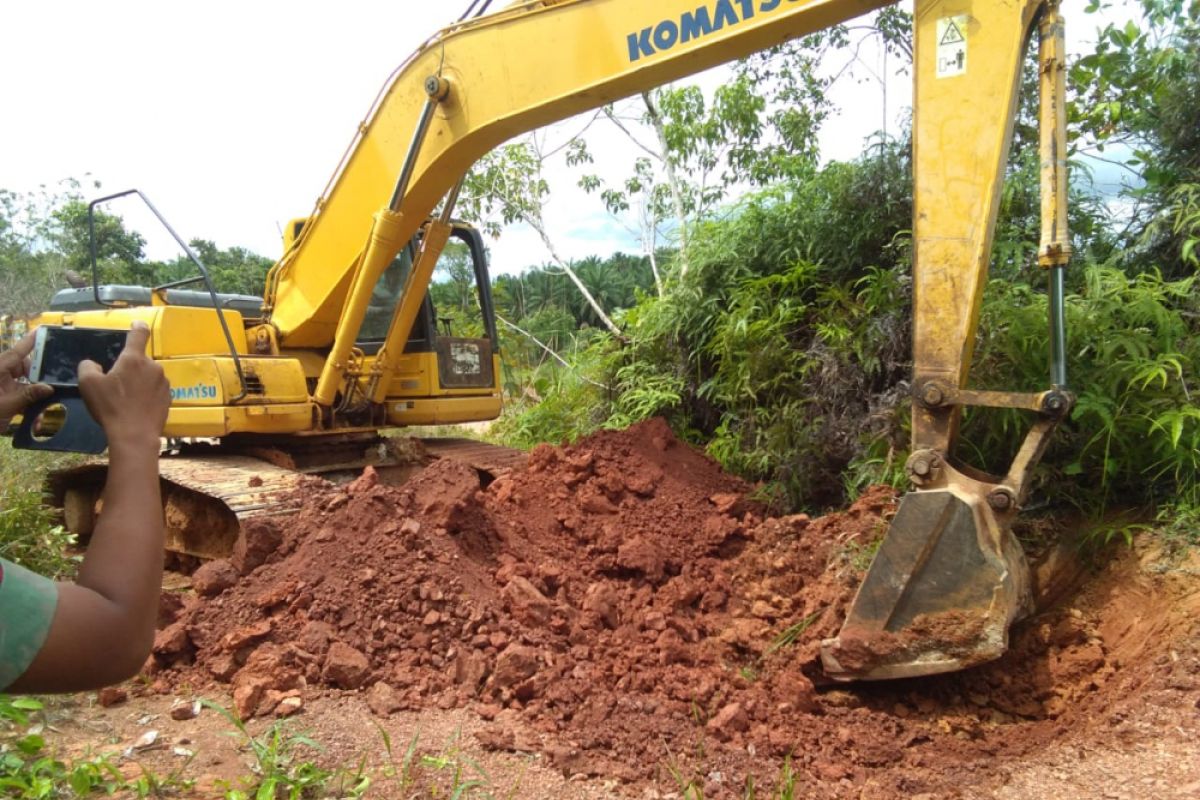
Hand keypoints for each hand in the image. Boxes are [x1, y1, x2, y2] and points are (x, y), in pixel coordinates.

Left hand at [0, 333, 53, 429]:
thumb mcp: (6, 405)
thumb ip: (28, 395)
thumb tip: (49, 387)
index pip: (16, 352)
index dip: (30, 341)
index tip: (42, 329)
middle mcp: (0, 376)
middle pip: (24, 368)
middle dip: (38, 377)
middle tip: (51, 387)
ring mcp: (2, 388)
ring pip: (25, 385)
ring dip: (34, 398)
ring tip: (41, 412)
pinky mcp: (4, 400)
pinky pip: (21, 399)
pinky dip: (29, 407)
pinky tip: (35, 421)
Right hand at [78, 322, 169, 448]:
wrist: (135, 434)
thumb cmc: (111, 407)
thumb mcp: (88, 385)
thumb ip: (87, 367)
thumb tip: (93, 364)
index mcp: (134, 359)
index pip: (139, 334)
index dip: (137, 326)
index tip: (137, 324)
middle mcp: (153, 366)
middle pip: (140, 361)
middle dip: (129, 368)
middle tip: (116, 385)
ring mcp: (164, 382)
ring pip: (148, 376)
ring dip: (139, 382)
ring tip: (126, 400)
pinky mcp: (169, 397)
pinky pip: (155, 390)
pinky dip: (147, 394)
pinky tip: (137, 407)